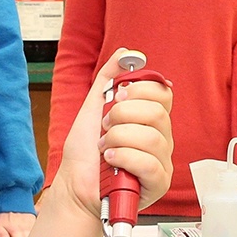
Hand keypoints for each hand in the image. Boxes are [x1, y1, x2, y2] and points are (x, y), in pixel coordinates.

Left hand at [49, 49, 173, 214]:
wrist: (73, 184)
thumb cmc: (85, 151)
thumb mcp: (93, 106)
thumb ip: (109, 78)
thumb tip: (125, 53)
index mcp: (150, 119)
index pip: (162, 93)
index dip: (139, 91)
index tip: (117, 98)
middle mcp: (161, 138)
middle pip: (157, 113)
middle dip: (122, 116)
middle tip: (106, 127)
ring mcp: (162, 161)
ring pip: (152, 138)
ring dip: (119, 139)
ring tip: (105, 148)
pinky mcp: (158, 184)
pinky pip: (150, 164)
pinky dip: (125, 158)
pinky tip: (111, 160)